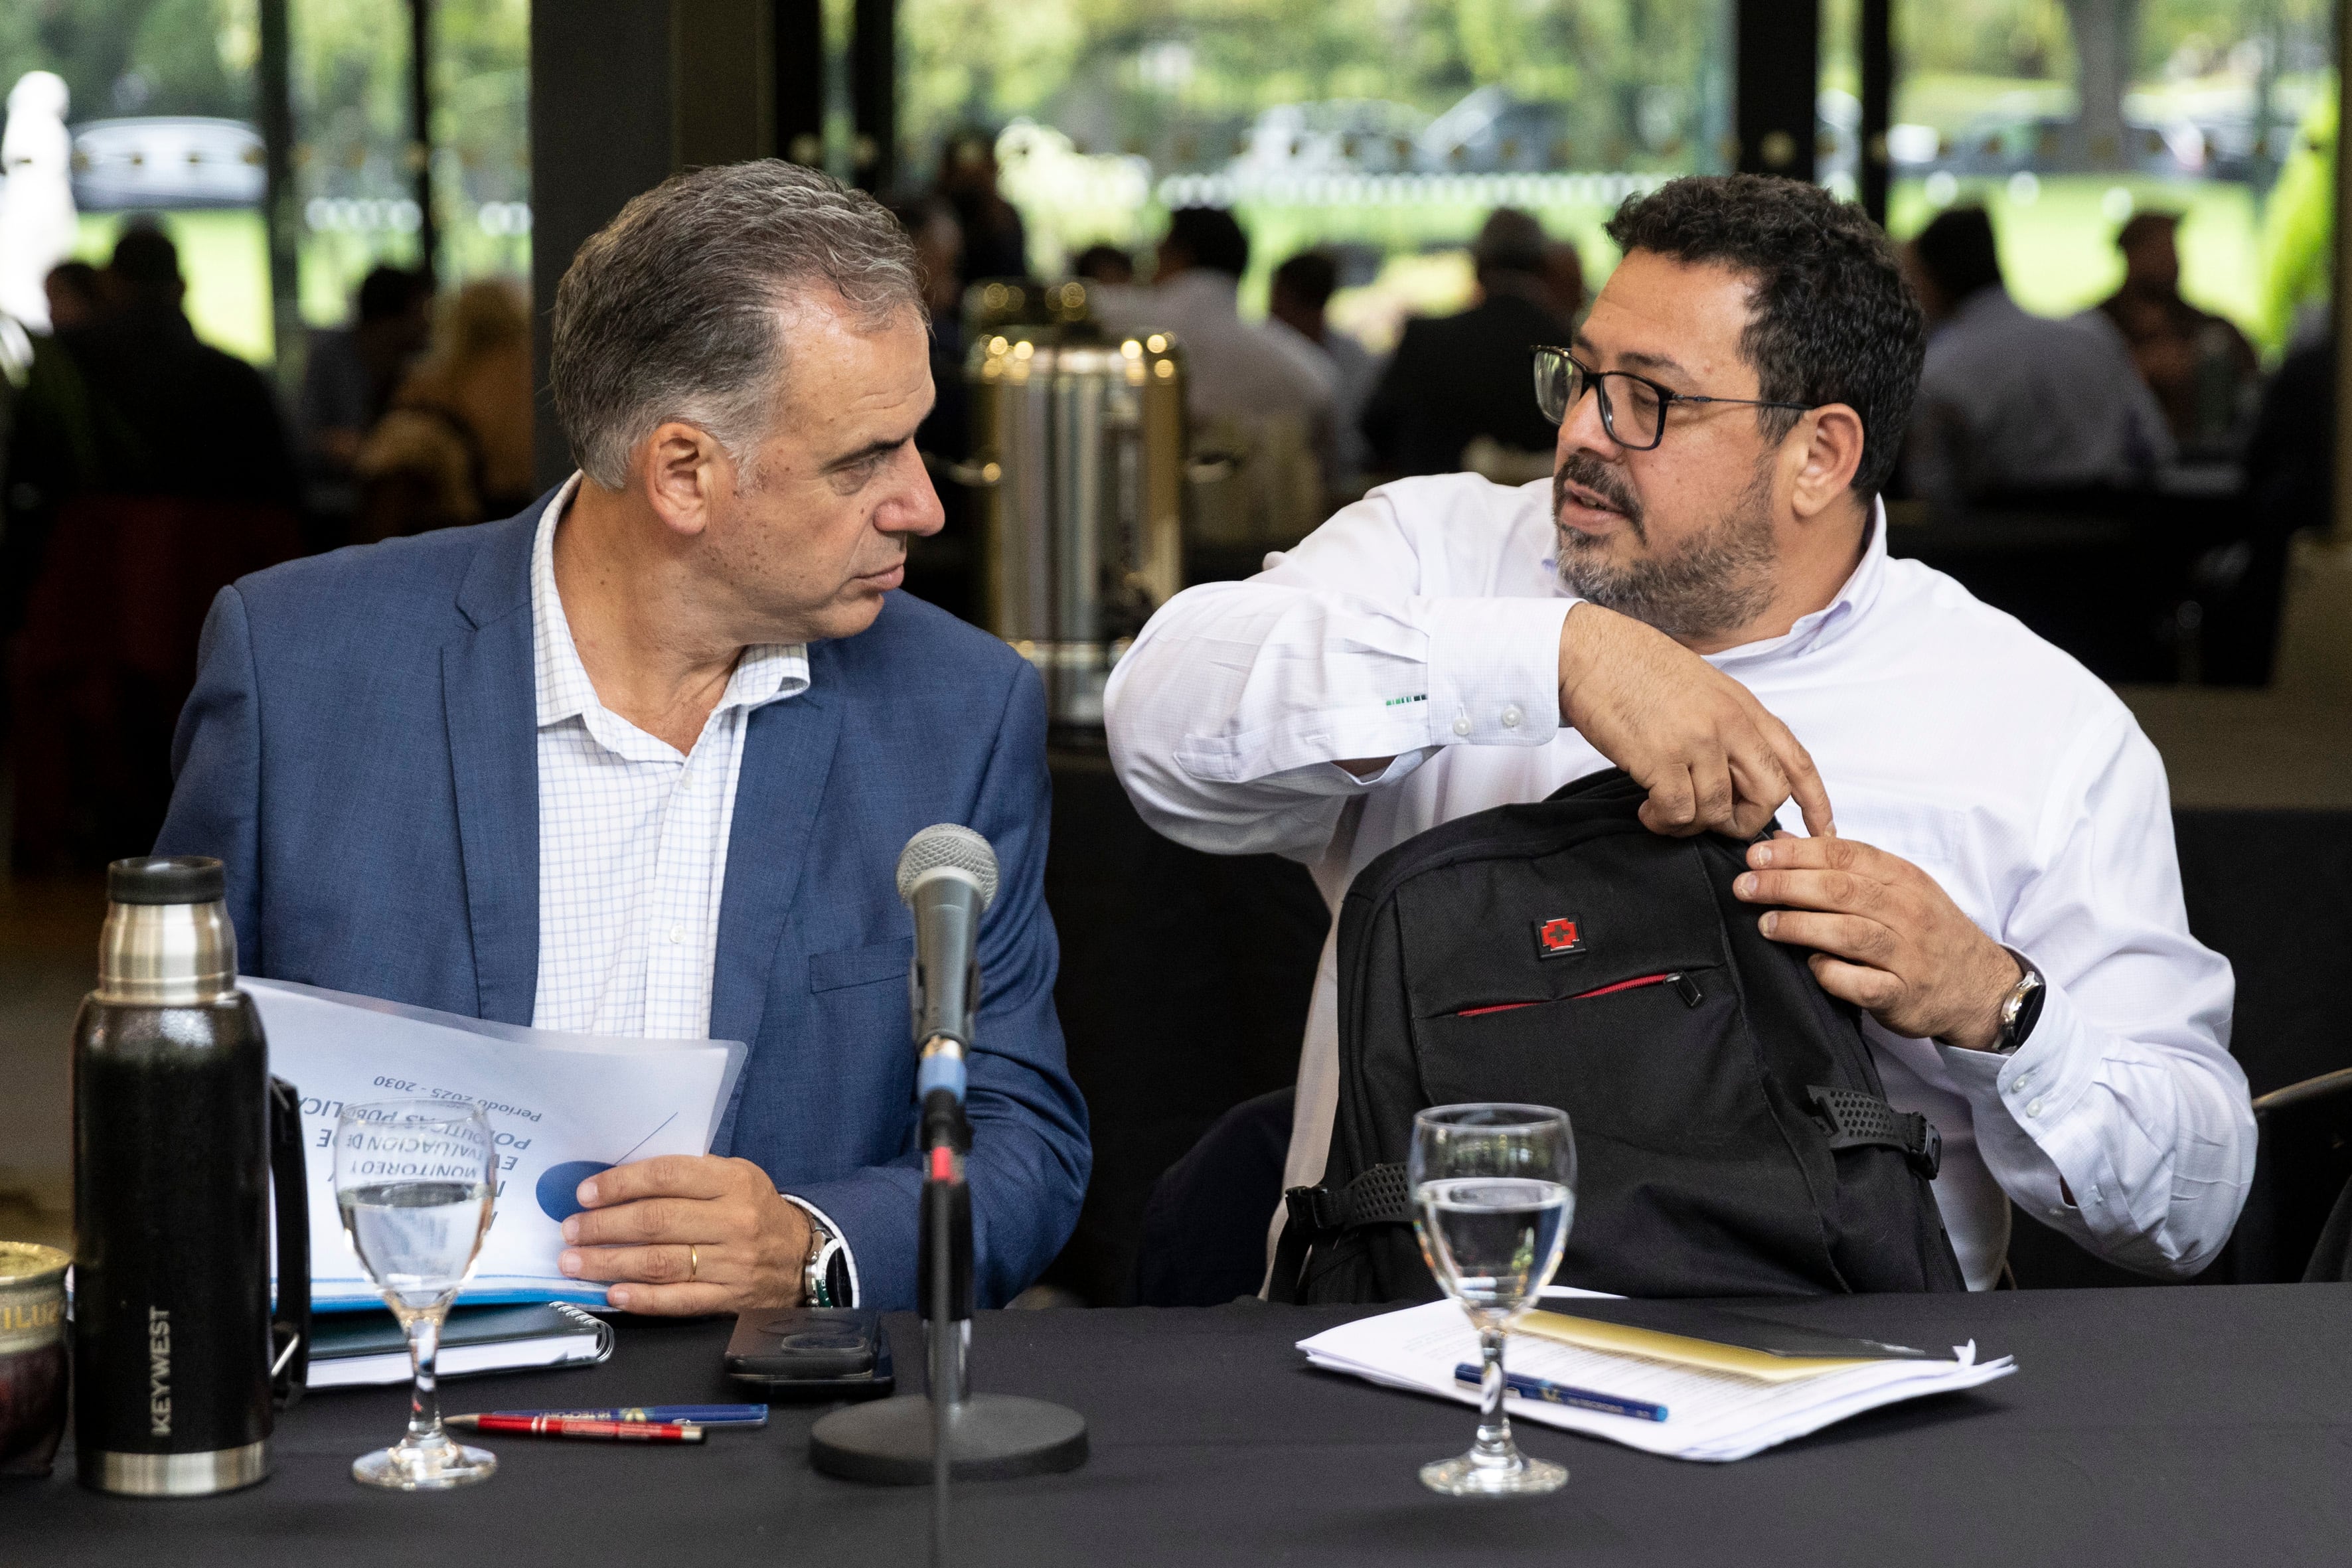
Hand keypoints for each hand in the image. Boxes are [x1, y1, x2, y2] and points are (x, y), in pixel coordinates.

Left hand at [557, 1154, 810, 1314]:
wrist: (801, 1256)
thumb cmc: (754, 1210)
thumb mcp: (735, 1178)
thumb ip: (688, 1177)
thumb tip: (618, 1185)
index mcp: (734, 1181)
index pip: (668, 1176)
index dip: (621, 1184)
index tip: (585, 1194)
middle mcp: (735, 1221)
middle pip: (657, 1221)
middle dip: (604, 1226)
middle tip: (570, 1230)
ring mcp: (733, 1263)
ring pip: (660, 1262)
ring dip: (610, 1262)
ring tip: (574, 1262)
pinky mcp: (730, 1299)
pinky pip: (679, 1300)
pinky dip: (642, 1298)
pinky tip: (613, 1293)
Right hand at [1557, 603, 1833, 838]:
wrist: (1588, 650)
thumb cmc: (1633, 665)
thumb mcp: (1700, 685)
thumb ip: (1726, 723)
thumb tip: (1733, 769)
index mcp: (1743, 705)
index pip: (1796, 760)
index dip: (1815, 801)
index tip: (1821, 830)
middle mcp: (1729, 723)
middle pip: (1767, 795)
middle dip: (1744, 821)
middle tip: (1713, 822)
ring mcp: (1697, 740)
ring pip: (1718, 811)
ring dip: (1691, 825)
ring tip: (1664, 813)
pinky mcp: (1660, 758)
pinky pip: (1680, 812)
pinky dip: (1664, 821)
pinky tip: (1646, 810)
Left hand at [1733, 834, 2021, 1050]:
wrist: (1981, 985)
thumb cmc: (1927, 931)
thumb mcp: (1897, 887)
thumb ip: (1842, 865)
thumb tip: (1782, 841)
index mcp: (1903, 878)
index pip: (1845, 855)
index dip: (1796, 853)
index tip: (1756, 855)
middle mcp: (1908, 912)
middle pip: (1840, 890)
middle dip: (1785, 884)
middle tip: (1745, 886)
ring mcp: (1908, 955)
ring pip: (1848, 933)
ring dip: (1799, 926)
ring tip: (1765, 924)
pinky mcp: (1904, 994)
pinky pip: (1861, 983)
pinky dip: (1831, 973)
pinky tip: (1811, 965)